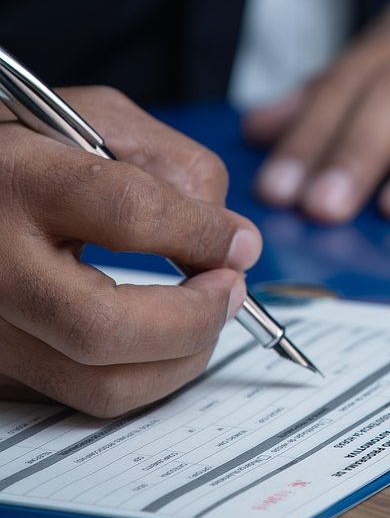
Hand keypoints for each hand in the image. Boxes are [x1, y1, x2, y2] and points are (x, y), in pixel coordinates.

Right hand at [0, 87, 261, 416]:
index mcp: (19, 179)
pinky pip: (83, 395)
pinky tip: (157, 337)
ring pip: (99, 384)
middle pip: (104, 329)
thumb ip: (174, 166)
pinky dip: (140, 375)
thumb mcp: (96, 121)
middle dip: (194, 319)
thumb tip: (231, 239)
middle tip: (230, 291)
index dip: (202, 234)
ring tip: (204, 316)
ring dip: (179, 359)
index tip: (239, 242)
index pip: (128, 215)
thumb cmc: (23, 146)